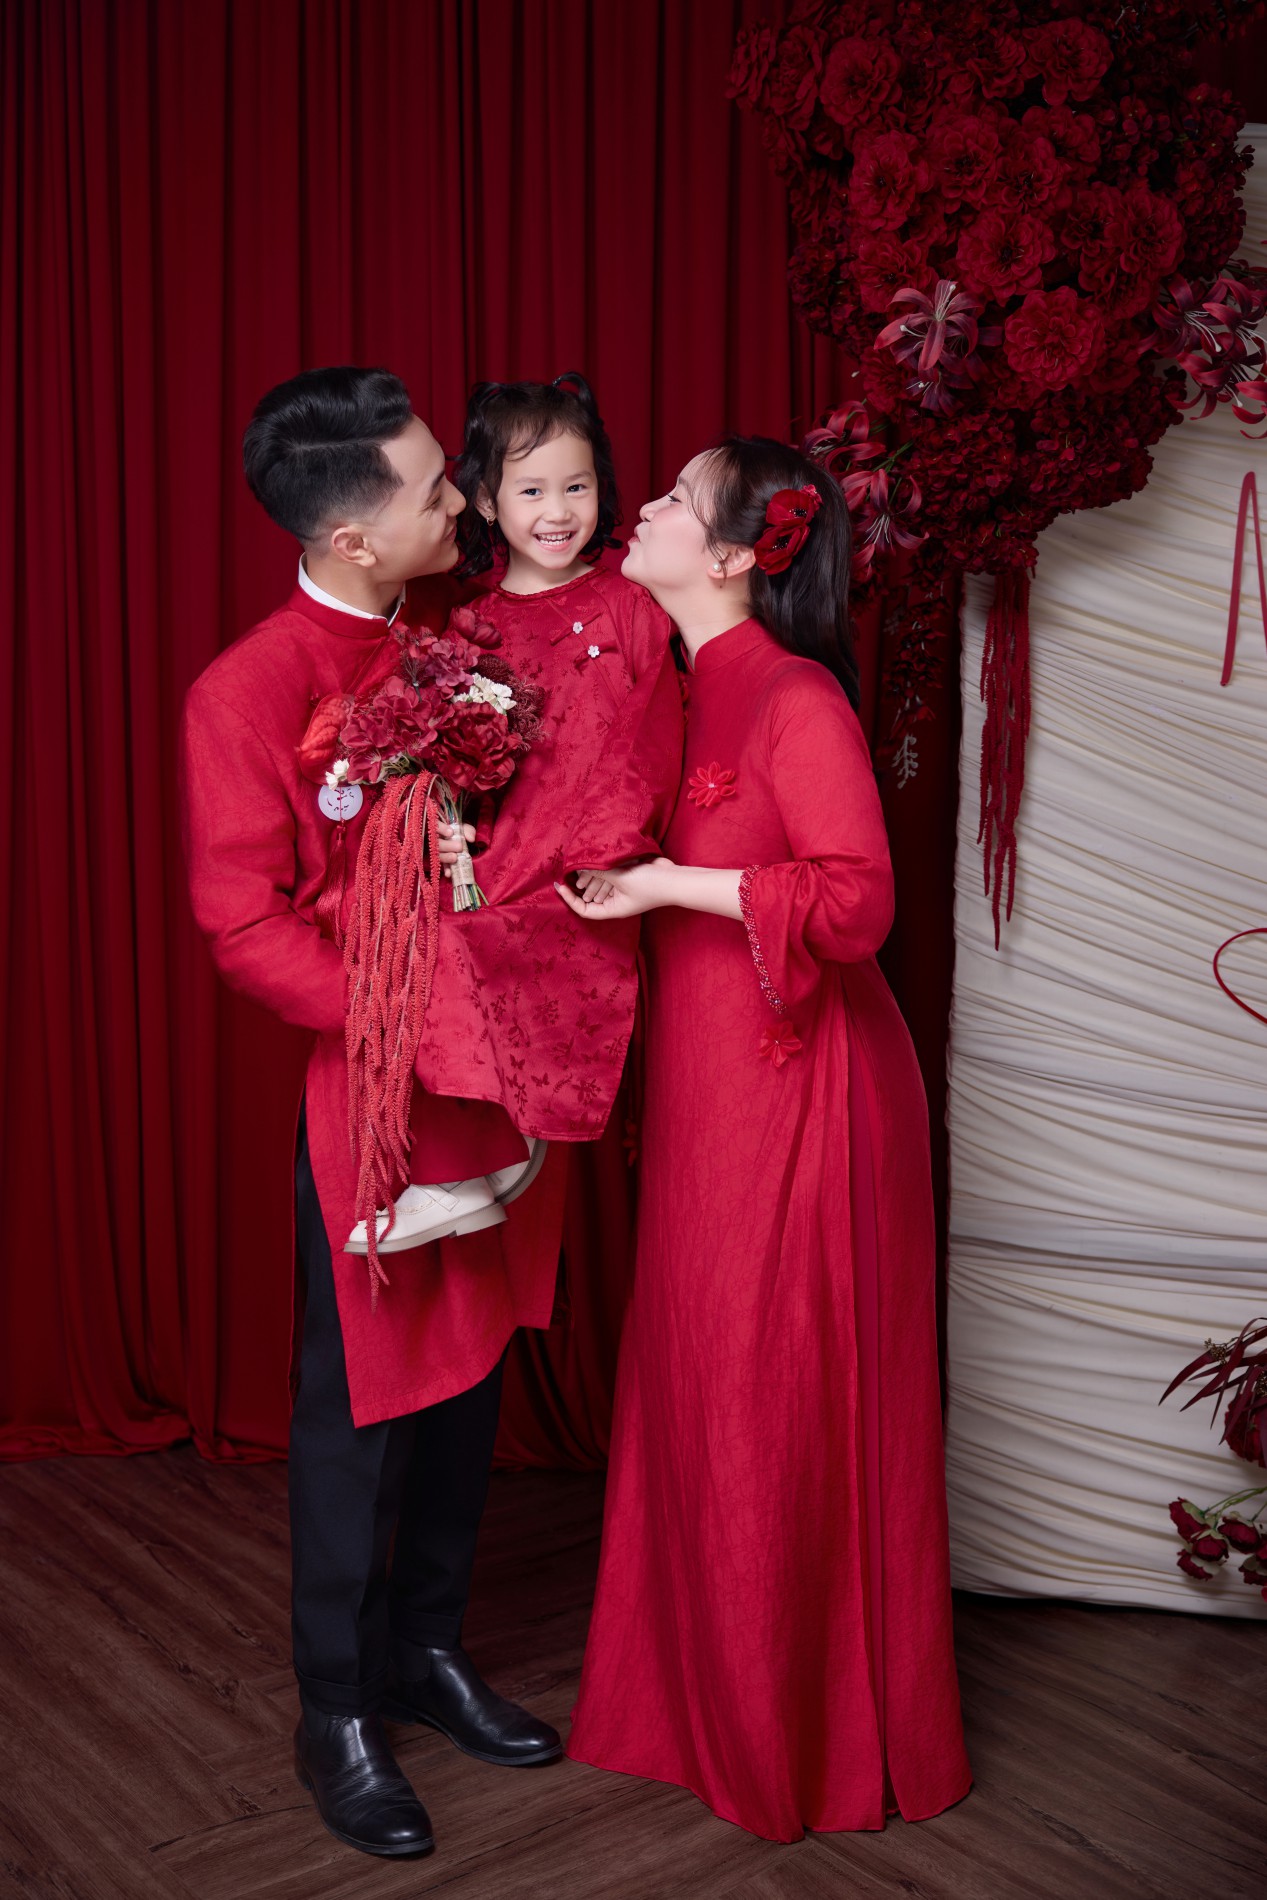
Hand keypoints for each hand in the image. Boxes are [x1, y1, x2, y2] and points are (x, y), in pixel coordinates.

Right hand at [438, 820, 476, 876]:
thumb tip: (471, 839)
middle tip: (459, 847)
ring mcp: (434, 850)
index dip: (441, 829)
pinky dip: (445, 869)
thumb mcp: (464, 828)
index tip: (451, 833)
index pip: (435, 825)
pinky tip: (449, 873)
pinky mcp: (438, 860)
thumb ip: (467, 830)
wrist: (459, 839)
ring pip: (436, 854)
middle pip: (435, 842)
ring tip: (455, 858)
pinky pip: (440, 865)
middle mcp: (433, 838)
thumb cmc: (459, 831)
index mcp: (438, 827)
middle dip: (447, 845)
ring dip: (445, 857)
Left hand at [555, 858, 674, 920]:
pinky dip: (602, 869)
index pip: (584, 909)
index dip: (570, 899)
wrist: (674, 878)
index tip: (560, 886)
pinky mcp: (628, 878)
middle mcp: (616, 901)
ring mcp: (622, 890)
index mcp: (613, 909)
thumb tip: (582, 864)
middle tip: (572, 872)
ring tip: (584, 865)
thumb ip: (600, 871)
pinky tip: (598, 859)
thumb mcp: (621, 878)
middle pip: (590, 897)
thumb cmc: (650, 885)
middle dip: (580, 885)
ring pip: (599, 884)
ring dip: (591, 875)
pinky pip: (609, 875)